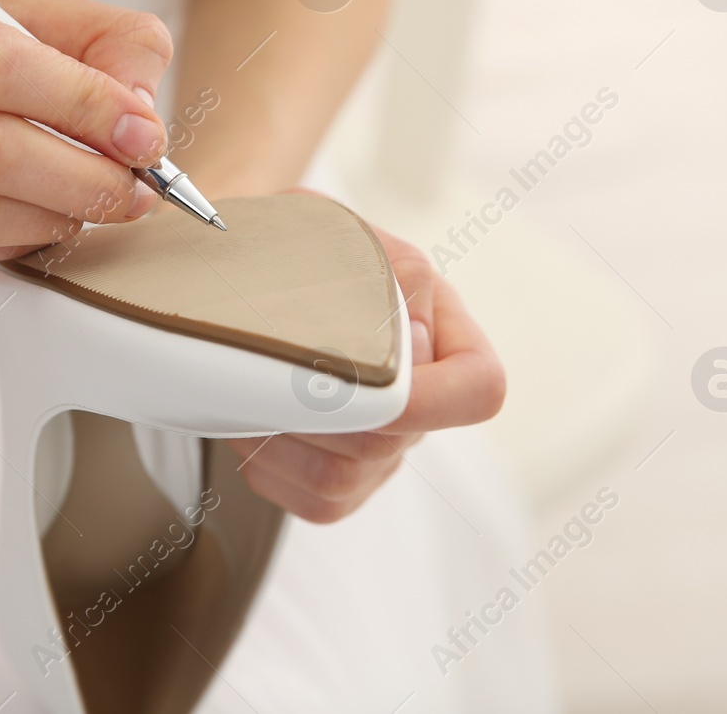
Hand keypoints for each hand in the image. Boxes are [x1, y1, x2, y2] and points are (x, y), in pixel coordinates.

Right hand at [0, 0, 173, 263]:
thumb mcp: (13, 8)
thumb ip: (96, 36)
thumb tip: (140, 108)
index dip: (82, 105)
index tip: (144, 134)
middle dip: (83, 177)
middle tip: (139, 188)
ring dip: (53, 216)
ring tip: (97, 203)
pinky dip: (14, 237)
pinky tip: (40, 216)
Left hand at [230, 227, 504, 522]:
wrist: (255, 283)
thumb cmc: (298, 252)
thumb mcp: (324, 227)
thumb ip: (362, 258)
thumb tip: (386, 307)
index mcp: (441, 330)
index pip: (478, 387)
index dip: (434, 396)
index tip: (377, 379)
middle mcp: (421, 403)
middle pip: (391, 438)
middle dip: (318, 406)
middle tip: (269, 365)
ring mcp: (384, 453)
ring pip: (343, 475)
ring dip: (281, 432)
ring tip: (248, 386)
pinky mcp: (343, 489)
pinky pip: (314, 500)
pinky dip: (267, 463)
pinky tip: (249, 419)